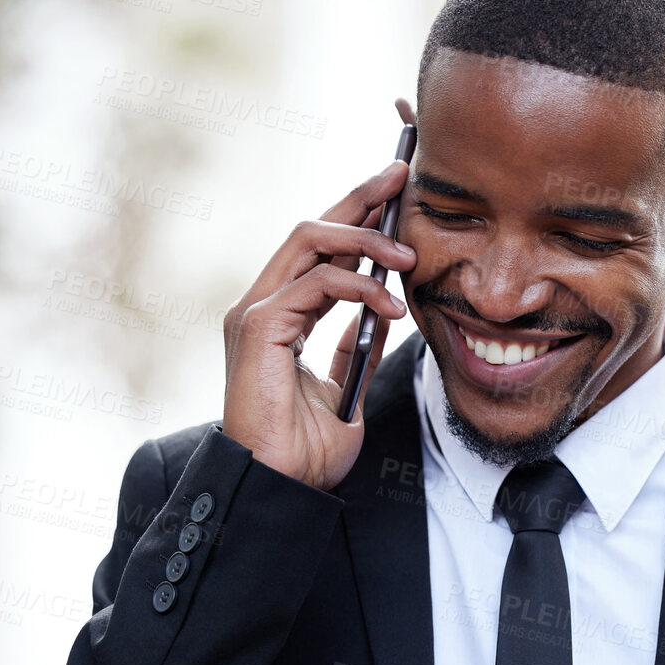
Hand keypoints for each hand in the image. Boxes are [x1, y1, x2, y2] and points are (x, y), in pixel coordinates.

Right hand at [221, 121, 416, 489]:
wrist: (281, 486)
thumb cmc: (304, 450)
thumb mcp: (343, 389)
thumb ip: (354, 349)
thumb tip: (381, 316)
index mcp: (279, 316)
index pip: (318, 249)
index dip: (356, 215)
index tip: (396, 192)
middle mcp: (262, 305)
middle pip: (311, 228)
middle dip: (360, 197)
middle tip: (403, 177)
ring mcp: (255, 312)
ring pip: (310, 240)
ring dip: (367, 239)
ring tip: (409, 258)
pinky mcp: (259, 327)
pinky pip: (316, 283)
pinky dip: (359, 286)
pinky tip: (391, 306)